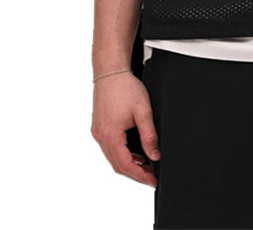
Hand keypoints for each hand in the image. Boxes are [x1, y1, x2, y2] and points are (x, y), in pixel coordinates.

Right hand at [91, 72, 160, 186]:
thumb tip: (155, 155)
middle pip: (117, 165)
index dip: (140, 176)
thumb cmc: (125, 87)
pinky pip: (110, 148)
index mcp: (110, 134)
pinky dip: (122, 154)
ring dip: (128, 165)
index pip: (125, 165)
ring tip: (145, 166)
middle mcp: (101, 136)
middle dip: (135, 173)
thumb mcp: (143, 111)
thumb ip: (149, 135)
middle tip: (151, 176)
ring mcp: (97, 132)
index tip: (152, 180)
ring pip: (113, 158)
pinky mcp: (99, 127)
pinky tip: (134, 153)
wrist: (111, 71)